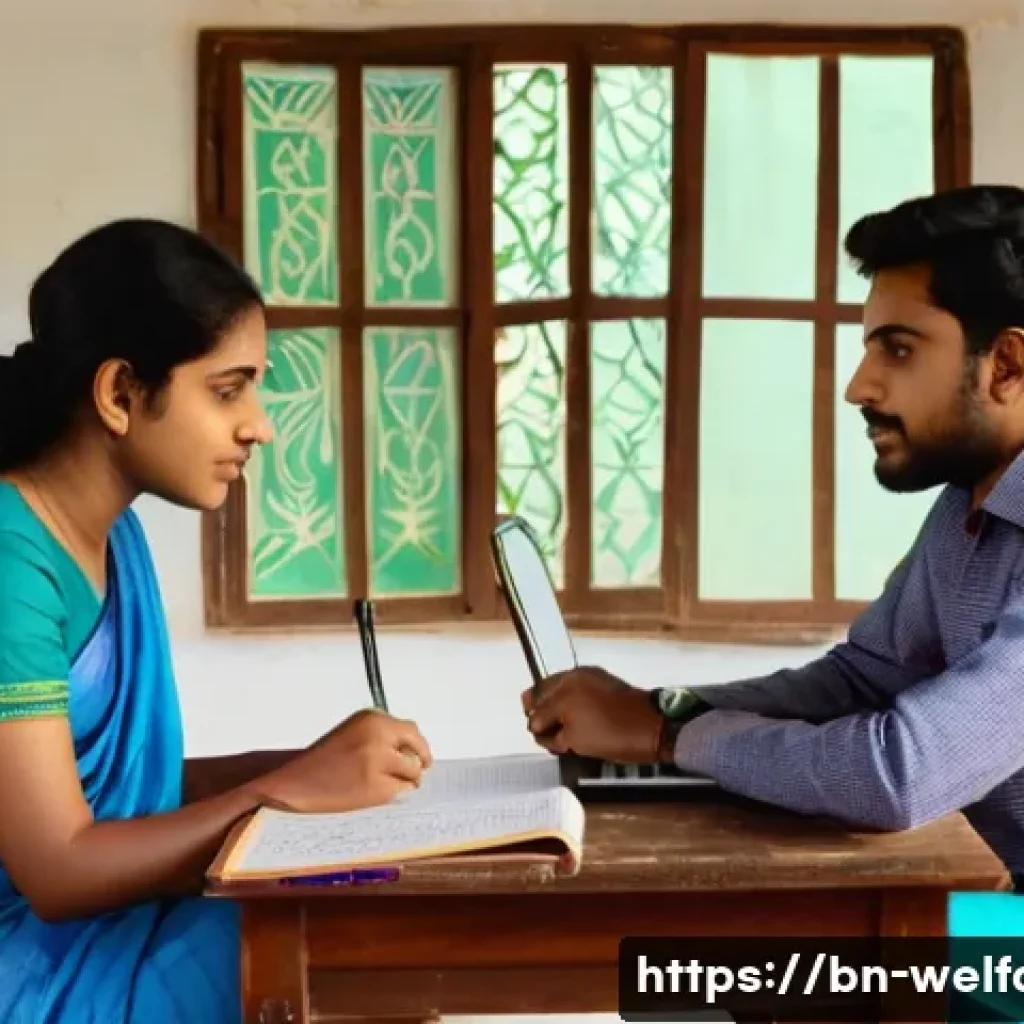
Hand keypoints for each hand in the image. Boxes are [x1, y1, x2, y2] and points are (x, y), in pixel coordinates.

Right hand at [252, 708, 432, 812]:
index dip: (417, 746)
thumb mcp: (352, 734)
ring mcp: (379, 761)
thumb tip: (413, 749)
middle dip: (418, 763)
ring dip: (406, 781)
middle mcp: (378, 735)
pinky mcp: (377, 787)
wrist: (293, 785)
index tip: (419, 756)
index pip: (410, 730)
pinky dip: (393, 794)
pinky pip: (401, 791)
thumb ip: (381, 735)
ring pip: (413, 773)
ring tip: (384, 785)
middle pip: (418, 750)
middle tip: (415, 774)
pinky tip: (374, 794)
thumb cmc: (320, 762)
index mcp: (371, 718)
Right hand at [521, 667, 660, 763]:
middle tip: (550, 732)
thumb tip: (542, 731)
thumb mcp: (575, 742)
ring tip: (565, 727)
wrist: (653, 727)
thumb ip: (553, 735)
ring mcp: (588, 674)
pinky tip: (579, 717)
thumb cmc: (613, 737)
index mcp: (564, 689)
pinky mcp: (602, 678)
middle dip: (543, 713)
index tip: (545, 739)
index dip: (539, 729)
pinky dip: (573, 701)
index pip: (537, 711)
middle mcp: (572, 676)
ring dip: (556, 706)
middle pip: (543, 692)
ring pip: (559, 688)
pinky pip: (576, 687)